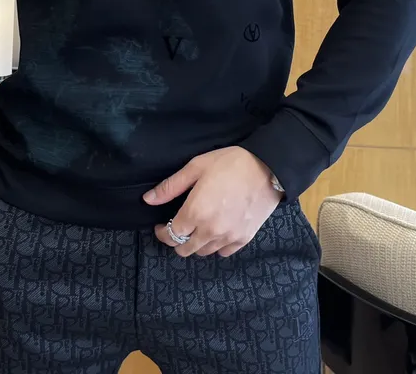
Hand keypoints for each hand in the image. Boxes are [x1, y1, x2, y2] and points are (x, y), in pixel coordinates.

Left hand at [144, 147, 281, 257]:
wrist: (267, 167)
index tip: (161, 225)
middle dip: (176, 240)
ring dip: (195, 243)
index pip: (171, 235)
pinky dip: (216, 246)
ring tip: (197, 228)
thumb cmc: (229, 163)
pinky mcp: (244, 238)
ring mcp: (229, 237)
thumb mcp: (196, 167)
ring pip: (203, 252)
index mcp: (195, 212)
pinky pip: (224, 252)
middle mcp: (210, 230)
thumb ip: (171, 186)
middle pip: (185, 249)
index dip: (163, 232)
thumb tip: (148, 200)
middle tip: (177, 227)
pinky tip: (215, 231)